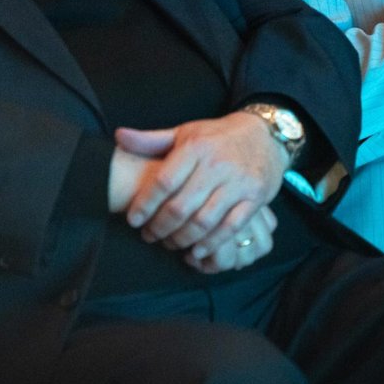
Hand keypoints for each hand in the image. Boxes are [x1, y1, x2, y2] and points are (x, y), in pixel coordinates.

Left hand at [108, 112, 286, 262]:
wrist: (265, 135)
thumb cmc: (218, 137)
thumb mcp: (186, 132)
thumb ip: (152, 139)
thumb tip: (119, 136)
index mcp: (196, 147)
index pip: (164, 182)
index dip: (145, 205)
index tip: (133, 220)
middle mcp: (217, 165)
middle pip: (181, 207)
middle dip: (160, 227)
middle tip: (149, 236)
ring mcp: (238, 184)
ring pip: (204, 221)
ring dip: (182, 239)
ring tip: (170, 244)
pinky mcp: (255, 199)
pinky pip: (230, 228)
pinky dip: (211, 244)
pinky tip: (196, 250)